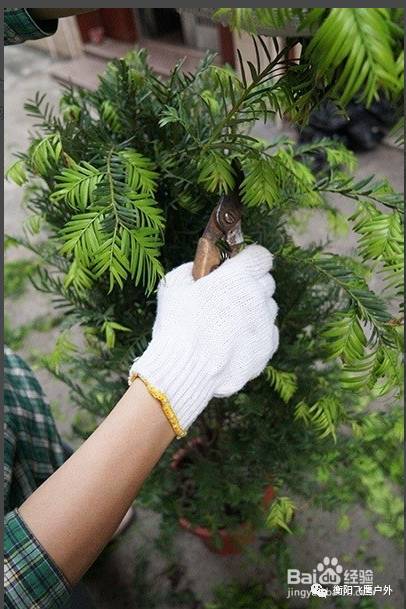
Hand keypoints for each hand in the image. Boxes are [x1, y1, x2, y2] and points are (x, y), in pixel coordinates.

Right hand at [129, 244, 278, 435]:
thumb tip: (198, 269)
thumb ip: (190, 270)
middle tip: (231, 295)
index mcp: (239, 276)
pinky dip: (255, 334)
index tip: (240, 266)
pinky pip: (268, 334)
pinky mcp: (266, 349)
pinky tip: (235, 341)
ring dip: (254, 310)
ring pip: (268, 309)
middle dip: (252, 284)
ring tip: (230, 323)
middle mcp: (258, 297)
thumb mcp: (173, 286)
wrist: (186, 369)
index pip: (261, 256)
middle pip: (266, 282)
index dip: (250, 259)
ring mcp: (265, 324)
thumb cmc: (177, 325)